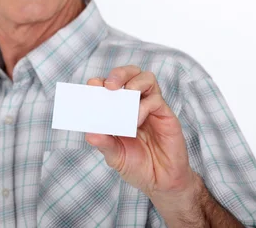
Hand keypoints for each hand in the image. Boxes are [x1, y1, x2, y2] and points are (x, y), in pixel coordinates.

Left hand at [84, 65, 196, 199]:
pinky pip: (156, 100)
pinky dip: (143, 106)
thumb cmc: (136, 165)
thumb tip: (89, 134)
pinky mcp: (166, 115)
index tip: (92, 86)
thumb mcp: (115, 156)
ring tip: (124, 98)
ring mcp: (152, 108)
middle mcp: (135, 103)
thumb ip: (104, 144)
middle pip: (130, 73)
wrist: (161, 182)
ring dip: (133, 83)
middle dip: (119, 73)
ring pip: (146, 79)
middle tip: (110, 86)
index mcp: (119, 108)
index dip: (100, 82)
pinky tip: (136, 120)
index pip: (109, 85)